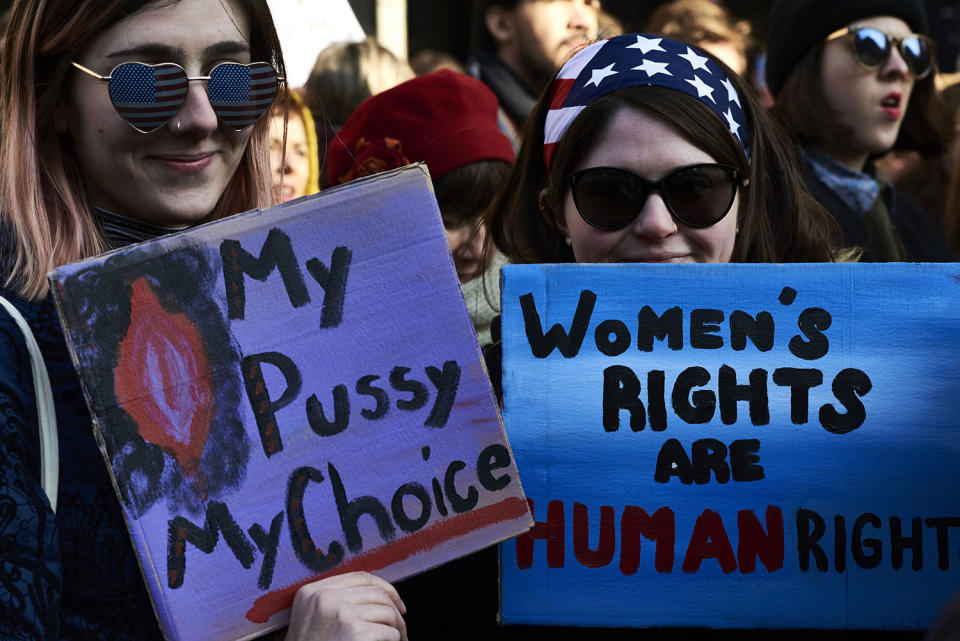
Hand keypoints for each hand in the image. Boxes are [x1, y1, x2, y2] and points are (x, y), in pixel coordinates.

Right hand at [284, 571, 407, 640]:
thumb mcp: (311, 618)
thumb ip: (334, 601)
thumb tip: (376, 594)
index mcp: (312, 591)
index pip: (359, 577)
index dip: (383, 587)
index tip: (396, 602)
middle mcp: (325, 597)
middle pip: (376, 593)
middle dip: (395, 610)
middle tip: (400, 626)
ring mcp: (341, 613)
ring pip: (387, 612)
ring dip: (398, 627)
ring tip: (398, 638)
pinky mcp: (356, 632)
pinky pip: (389, 632)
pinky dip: (394, 640)